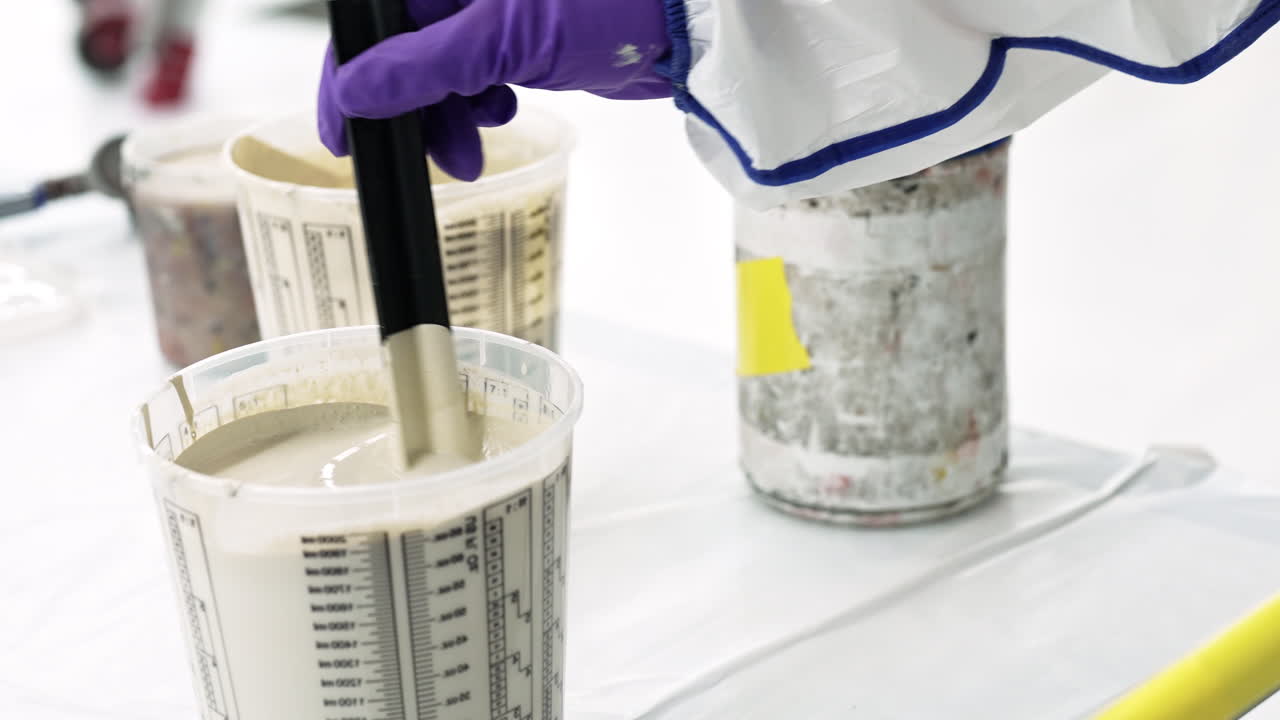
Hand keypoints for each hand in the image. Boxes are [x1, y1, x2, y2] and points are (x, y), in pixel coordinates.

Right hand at [318, 0, 670, 180]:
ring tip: (471, 151)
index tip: (342, 136)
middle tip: (432, 157)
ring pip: (442, 70)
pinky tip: (501, 114)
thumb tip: (355, 91)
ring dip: (449, 117)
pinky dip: (480, 104)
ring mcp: (495, 10)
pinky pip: (477, 74)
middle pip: (406, 51)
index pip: (376, 25)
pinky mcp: (524, 35)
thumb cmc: (609, 2)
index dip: (351, 78)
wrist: (685, 23)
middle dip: (413, 110)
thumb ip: (422, 65)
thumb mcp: (502, 37)